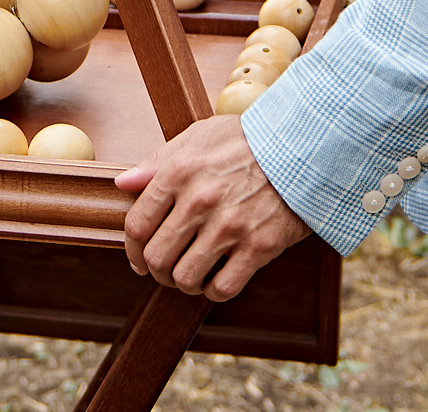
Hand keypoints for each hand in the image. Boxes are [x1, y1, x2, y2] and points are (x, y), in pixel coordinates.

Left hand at [117, 115, 313, 299]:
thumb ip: (157, 162)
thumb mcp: (198, 136)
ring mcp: (229, 226)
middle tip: (166, 269)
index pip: (137, 225)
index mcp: (179, 172)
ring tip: (192, 273)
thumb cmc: (248, 140)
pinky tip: (216, 278)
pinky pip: (222, 288)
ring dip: (183, 283)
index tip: (138, 258)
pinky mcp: (259, 247)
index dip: (131, 250)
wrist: (305, 146)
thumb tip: (123, 184)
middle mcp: (200, 201)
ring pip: (185, 278)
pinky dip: (213, 290)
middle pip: (156, 257)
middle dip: (155, 270)